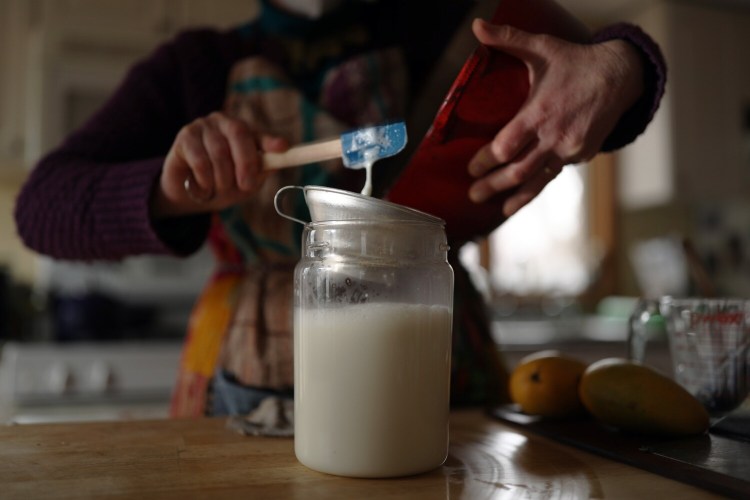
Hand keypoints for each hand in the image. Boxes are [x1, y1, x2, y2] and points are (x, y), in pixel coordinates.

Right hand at [151, 111, 288, 216]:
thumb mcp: (245, 184)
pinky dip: (205, 180)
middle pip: (239, 134)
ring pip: (219, 151)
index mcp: (244, 132)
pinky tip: (202, 187)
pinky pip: (200, 160)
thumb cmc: (221, 185)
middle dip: (246, 163)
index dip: (270, 141)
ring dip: (222, 178)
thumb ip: (259, 172)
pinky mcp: (185, 136)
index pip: (259, 134)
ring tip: (218, 190)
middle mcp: (225, 122)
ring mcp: (203, 126)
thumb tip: (277, 163)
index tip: (283, 147)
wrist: (187, 194)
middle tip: (246, 186)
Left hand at [467, 20, 643, 215]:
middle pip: (517, 170)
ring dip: (514, 197)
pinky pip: (554, 176)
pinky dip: (536, 188)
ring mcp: (569, 149)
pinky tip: (521, 199)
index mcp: (540, 112)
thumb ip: (508, 39)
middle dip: (492, 185)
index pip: (506, 146)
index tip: (470, 167)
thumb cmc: (576, 61)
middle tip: (472, 194)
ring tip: (495, 208)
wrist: (622, 75)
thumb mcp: (542, 47)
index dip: (485, 160)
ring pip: (537, 181)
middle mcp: (554, 135)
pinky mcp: (581, 155)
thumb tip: (477, 25)